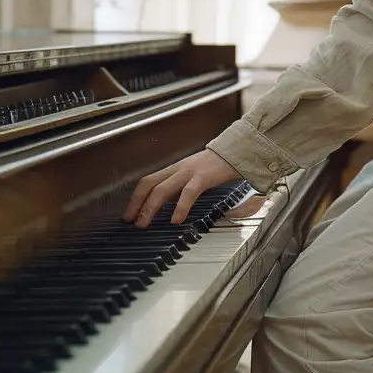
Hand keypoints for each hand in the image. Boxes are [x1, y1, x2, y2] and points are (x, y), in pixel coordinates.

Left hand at [123, 148, 258, 228]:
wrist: (243, 148)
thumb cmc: (222, 166)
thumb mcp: (197, 179)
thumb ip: (184, 191)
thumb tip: (172, 209)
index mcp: (177, 169)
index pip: (148, 181)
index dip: (135, 198)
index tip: (129, 215)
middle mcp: (179, 168)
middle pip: (149, 184)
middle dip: (136, 204)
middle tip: (130, 222)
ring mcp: (191, 171)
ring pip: (162, 188)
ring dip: (149, 207)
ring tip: (144, 224)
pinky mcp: (205, 175)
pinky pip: (188, 192)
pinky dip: (180, 207)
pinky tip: (176, 219)